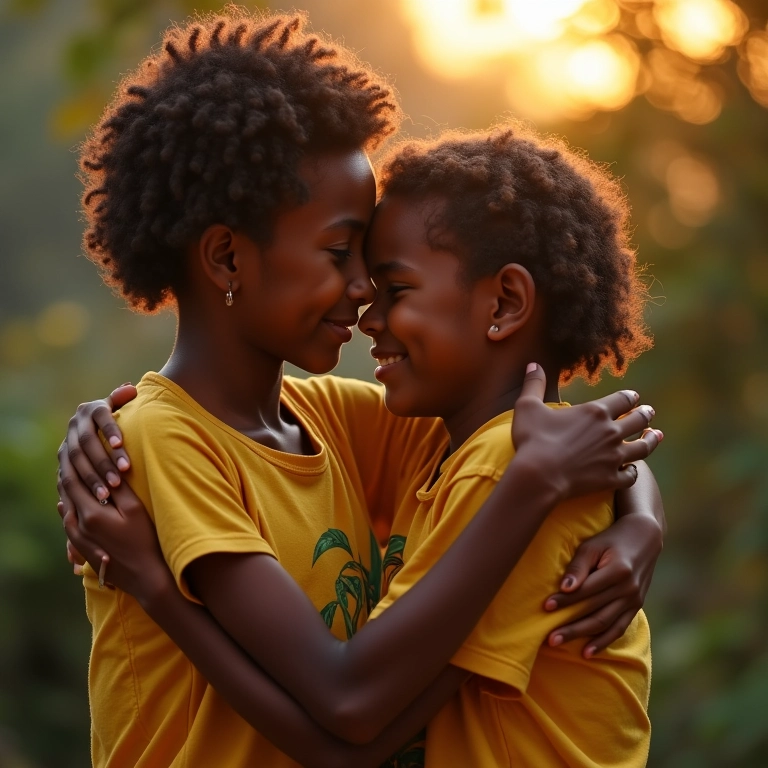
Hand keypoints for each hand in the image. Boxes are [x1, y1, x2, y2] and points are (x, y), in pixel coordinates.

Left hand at [57, 441, 171, 603]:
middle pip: (66, 496)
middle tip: (67, 458)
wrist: (145, 576)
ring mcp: (79, 540)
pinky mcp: (83, 549)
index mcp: (91, 514)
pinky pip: (68, 525)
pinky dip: (66, 511)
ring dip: (65, 493)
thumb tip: (107, 469)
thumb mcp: (135, 510)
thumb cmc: (145, 541)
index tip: (74, 449)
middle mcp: (79, 527)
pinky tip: (66, 507)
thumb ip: (119, 489)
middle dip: (66, 476)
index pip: (74, 482)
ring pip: (65, 511)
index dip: (73, 464)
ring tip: (66, 478)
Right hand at [62, 383, 137, 501]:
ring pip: (76, 462)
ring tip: (108, 494)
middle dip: (103, 461)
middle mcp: (76, 424)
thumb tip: (130, 389)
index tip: (120, 444)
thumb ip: (125, 399)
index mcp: (92, 409)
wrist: (99, 431)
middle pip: (87, 443)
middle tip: (120, 477)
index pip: (101, 417)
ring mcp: (66, 442)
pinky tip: (91, 500)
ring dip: (91, 478)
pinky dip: (80, 488)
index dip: (109, 430)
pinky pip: (67, 476)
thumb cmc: (121, 420)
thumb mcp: (122, 408)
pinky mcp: (62, 461)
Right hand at [512, 364, 661, 500]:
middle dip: (645, 414)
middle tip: (650, 412)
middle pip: (638, 421)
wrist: (539, 475)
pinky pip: (631, 476)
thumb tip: (533, 365)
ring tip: (655, 436)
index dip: (630, 397)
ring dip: (651, 440)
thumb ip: (534, 385)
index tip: (634, 397)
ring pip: (642, 447)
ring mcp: (614, 457)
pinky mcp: (611, 478)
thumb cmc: (533, 439)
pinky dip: (634, 472)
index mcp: (595, 412)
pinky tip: (633, 469)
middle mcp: (611, 432)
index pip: (622, 400)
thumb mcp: (527, 407)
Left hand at [543, 512, 662, 657]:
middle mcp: (629, 589)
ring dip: (581, 636)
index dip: (566, 600)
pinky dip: (603, 641)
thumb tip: (565, 587)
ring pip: (605, 624)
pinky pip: (619, 628)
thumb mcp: (593, 545)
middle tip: (549, 637)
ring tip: (558, 643)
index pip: (587, 590)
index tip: (546, 607)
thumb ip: (579, 566)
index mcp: (618, 571)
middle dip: (570, 625)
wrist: (644, 538)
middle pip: (595, 611)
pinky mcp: (636, 607)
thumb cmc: (611, 540)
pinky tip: (587, 652)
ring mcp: (635, 600)